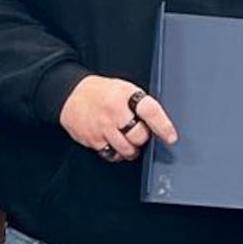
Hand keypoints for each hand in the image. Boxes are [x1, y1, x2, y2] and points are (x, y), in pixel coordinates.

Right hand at [60, 75, 176, 161]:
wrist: (71, 95)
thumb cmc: (101, 92)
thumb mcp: (124, 88)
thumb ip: (139, 104)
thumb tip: (159, 122)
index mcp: (125, 96)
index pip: (150, 111)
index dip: (163, 126)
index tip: (171, 137)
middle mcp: (114, 112)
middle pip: (139, 136)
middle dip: (142, 137)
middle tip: (139, 132)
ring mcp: (102, 128)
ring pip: (126, 150)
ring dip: (131, 149)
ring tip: (127, 139)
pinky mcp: (92, 140)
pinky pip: (111, 155)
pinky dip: (116, 153)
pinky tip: (114, 142)